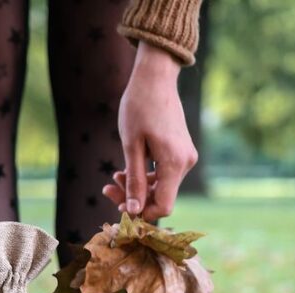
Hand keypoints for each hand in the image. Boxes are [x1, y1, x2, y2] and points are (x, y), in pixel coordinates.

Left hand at [106, 42, 197, 221]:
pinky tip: (126, 170)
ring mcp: (185, 157)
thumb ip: (134, 181)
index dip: (142, 213)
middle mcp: (185, 163)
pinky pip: (164, 174)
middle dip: (134, 198)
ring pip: (161, 187)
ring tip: (114, 176)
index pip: (163, 206)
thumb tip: (134, 211)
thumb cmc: (139, 107)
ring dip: (137, 187)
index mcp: (174, 163)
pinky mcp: (181, 152)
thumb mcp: (131, 147)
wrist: (155, 77)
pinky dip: (146, 176)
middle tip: (108, 189)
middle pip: (160, 197)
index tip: (120, 207)